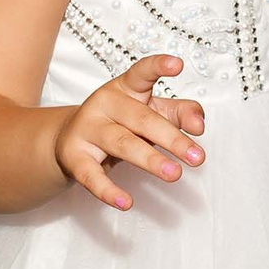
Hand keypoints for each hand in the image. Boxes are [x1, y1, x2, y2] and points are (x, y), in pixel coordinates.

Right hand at [50, 55, 206, 210]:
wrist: (68, 140)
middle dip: (172, 138)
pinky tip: (126, 202)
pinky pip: (91, 176)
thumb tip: (199, 125)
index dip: (158, 67)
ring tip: (174, 174)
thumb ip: (180, 113)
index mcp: (125, 87)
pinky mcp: (74, 157)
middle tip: (198, 157)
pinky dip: (108, 191)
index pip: (142, 72)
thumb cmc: (120, 123)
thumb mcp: (150, 112)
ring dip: (150, 159)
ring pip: (122, 144)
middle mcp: (105, 104)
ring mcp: (87, 129)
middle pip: (142, 119)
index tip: (178, 65)